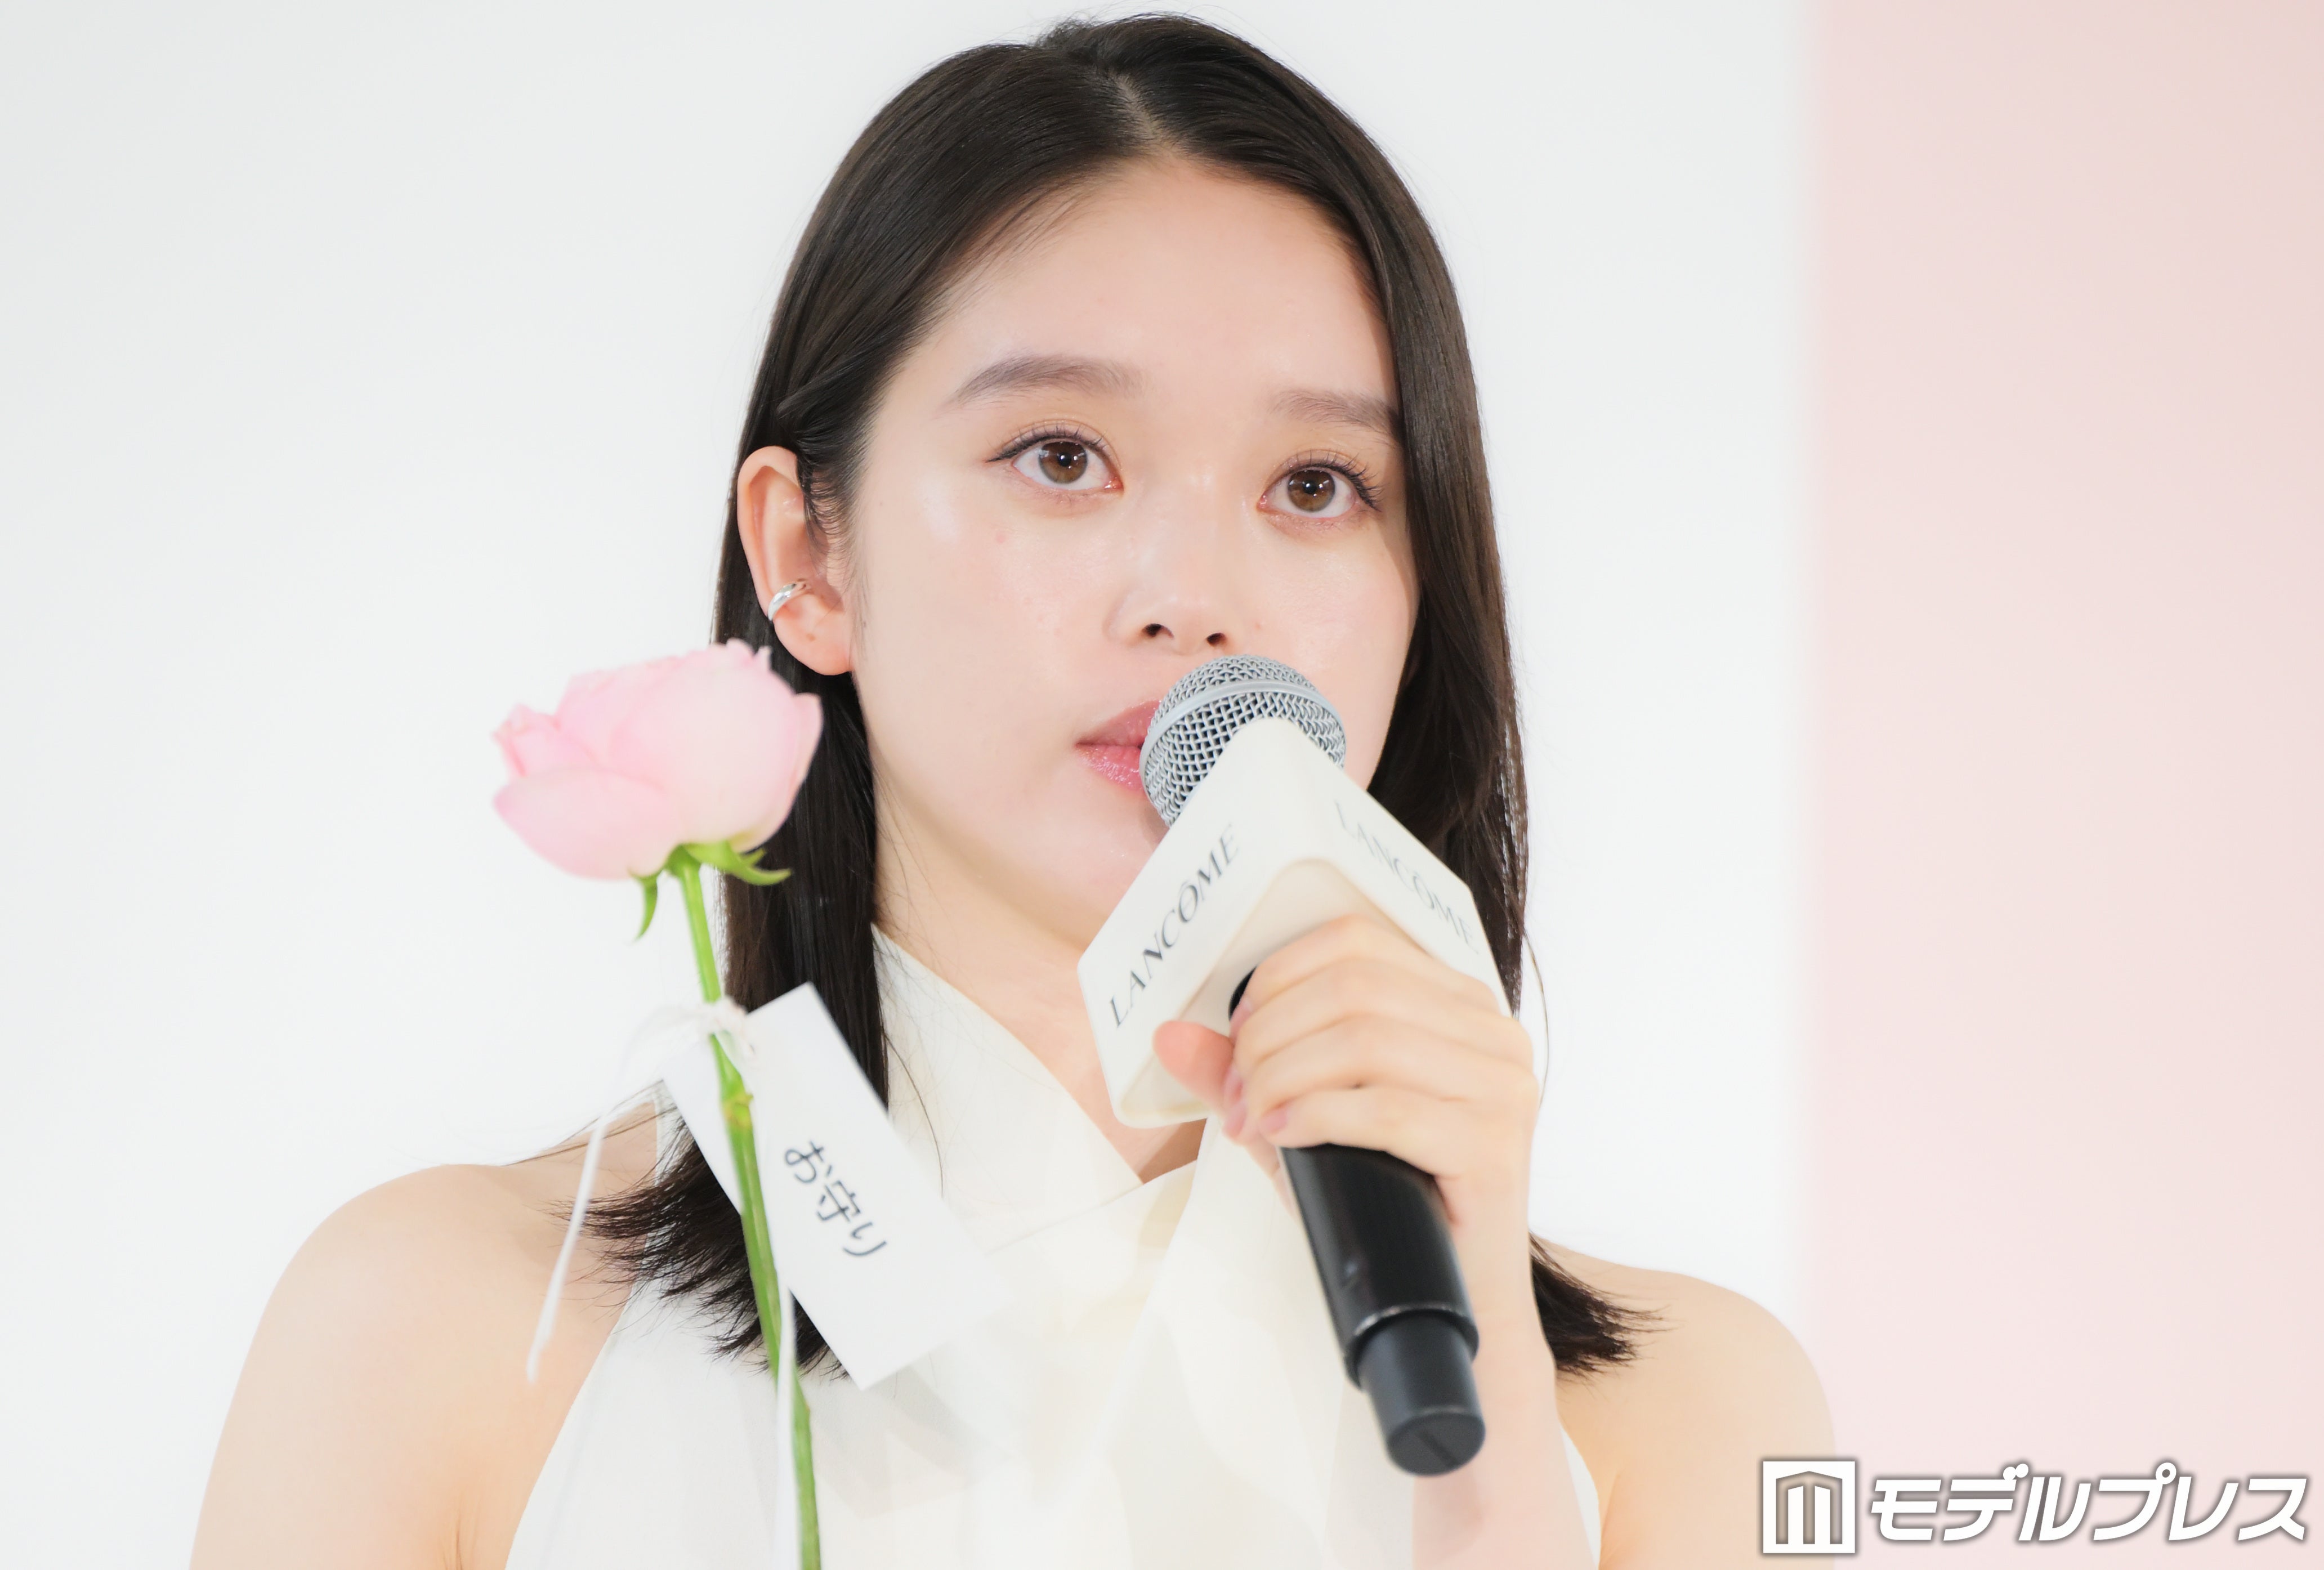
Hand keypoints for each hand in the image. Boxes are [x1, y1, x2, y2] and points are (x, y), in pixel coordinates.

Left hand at [1151, 912, 1543, 1333]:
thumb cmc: (1387, 1202)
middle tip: (1237, 1098)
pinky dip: (1319, 1116)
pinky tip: (1284, 1137)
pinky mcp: (1495, 1145)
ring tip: (1254, 1122)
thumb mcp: (1304, 1121)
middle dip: (1272, 1038)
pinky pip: (1388, 1108)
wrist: (1453, 1302)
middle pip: (1354, 987)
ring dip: (1285, 1078)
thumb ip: (1243, 1073)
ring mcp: (1502, 1086)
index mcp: (1458, 1002)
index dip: (1278, 980)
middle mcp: (1492, 1031)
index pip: (1356, 940)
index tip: (1237, 1040)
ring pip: (1367, 1040)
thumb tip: (1168, 1034)